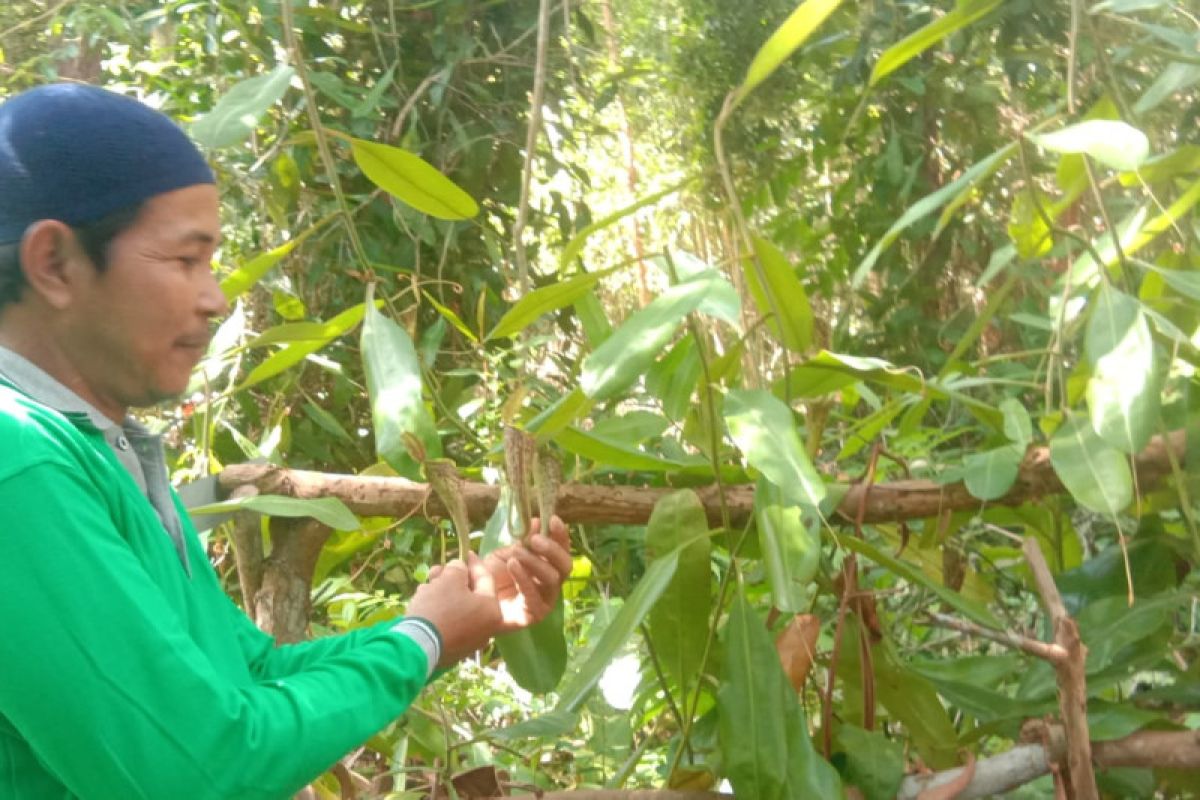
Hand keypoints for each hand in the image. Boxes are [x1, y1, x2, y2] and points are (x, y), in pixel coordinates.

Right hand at [406, 552, 500, 666]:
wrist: (417, 645)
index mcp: (492, 611)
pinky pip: (450, 623)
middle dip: (452, 580)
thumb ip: (458, 569)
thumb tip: (459, 569)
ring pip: (458, 608)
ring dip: (443, 594)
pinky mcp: (453, 650)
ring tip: (425, 586)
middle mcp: (486, 629)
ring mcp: (470, 642)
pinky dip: (440, 611)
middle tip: (436, 572)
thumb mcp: (449, 579)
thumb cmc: (439, 607)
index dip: (473, 563)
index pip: (485, 579)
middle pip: (470, 594)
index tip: (465, 553)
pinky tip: (424, 602)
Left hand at [482, 515, 571, 631]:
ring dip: (535, 562)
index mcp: (549, 565)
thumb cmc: (493, 577)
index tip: (552, 519)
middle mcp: (552, 582)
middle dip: (552, 549)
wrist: (474, 600)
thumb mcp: (507, 553)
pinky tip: (513, 566)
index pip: (563, 549)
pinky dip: (524, 578)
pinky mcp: (535, 615)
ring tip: (516, 553)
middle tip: (534, 539)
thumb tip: (538, 521)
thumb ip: (524, 540)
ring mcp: (546, 600)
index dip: (561, 535)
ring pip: (553, 579)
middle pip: (565, 565)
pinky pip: (534, 596)